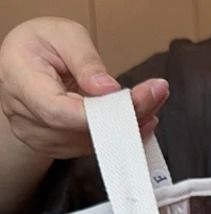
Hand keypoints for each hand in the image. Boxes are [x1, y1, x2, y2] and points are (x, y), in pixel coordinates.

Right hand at [0, 16, 168, 158]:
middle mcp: (28, 119)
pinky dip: (121, 134)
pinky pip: (97, 148)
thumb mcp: (62, 35)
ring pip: (95, 143)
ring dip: (130, 125)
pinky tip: (137, 118)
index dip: (102, 113)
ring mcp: (44, 139)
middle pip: (84, 130)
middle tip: (156, 94)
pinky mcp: (61, 149)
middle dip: (127, 114)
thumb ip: (85, 61)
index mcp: (22, 84)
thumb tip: (108, 89)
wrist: (23, 67)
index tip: (137, 98)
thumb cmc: (40, 46)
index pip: (61, 112)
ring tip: (150, 100)